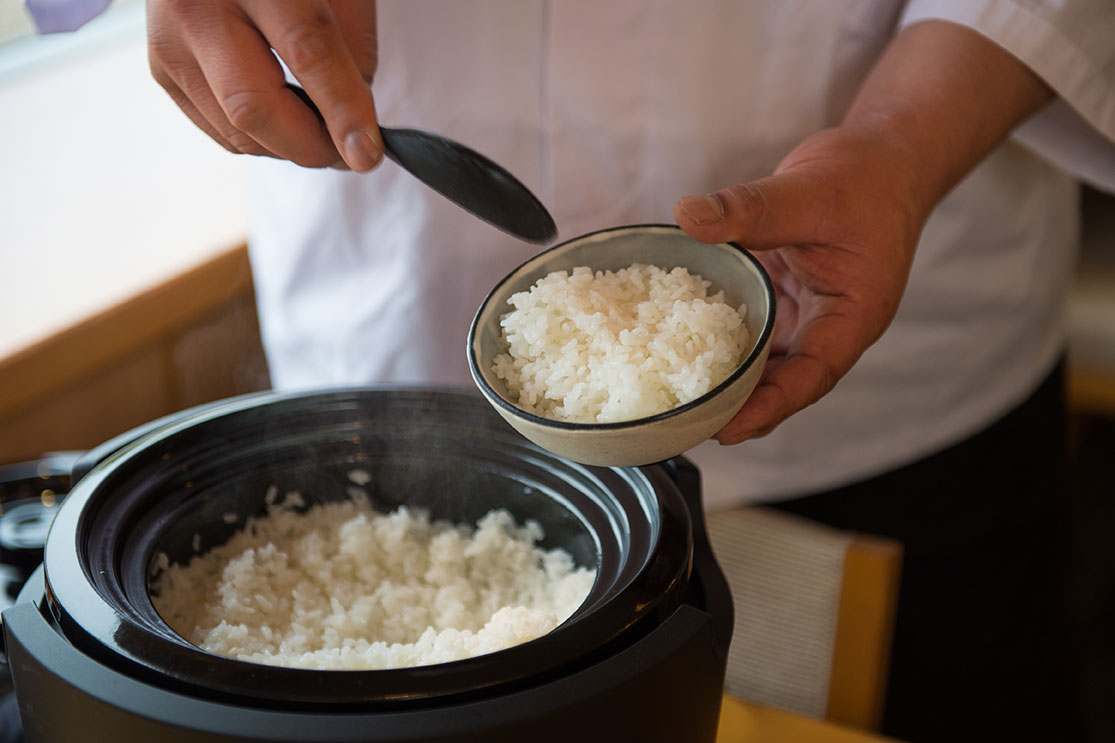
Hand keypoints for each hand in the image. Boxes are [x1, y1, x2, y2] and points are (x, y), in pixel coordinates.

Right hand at [147, 0, 382, 170]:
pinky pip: (220, 131)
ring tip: (320, 127)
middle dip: (310, 145)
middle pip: (252, 107)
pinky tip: (284, 116)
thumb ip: (352, 51)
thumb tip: (353, 129)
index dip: (342, 109)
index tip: (366, 153)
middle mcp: (197, 4)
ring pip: (235, 132)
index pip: (306, 49)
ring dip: (288, 145)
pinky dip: (261, 138)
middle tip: (349, 150)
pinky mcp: (162, 69)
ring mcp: (170, 40)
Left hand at [675, 19, 1050, 444]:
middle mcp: (828, 327)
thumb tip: (689, 215)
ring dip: (725, 380)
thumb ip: (750, 207)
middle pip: (781, 382)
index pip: (810, 376)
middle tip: (685, 426)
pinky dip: (717, 340)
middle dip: (738, 408)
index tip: (727, 431)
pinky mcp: (780, 300)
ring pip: (762, 362)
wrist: (881, 159)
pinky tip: (676, 349)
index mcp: (853, 316)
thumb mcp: (808, 190)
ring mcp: (804, 317)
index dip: (769, 407)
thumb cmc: (865, 178)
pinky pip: (748, 329)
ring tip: (675, 403)